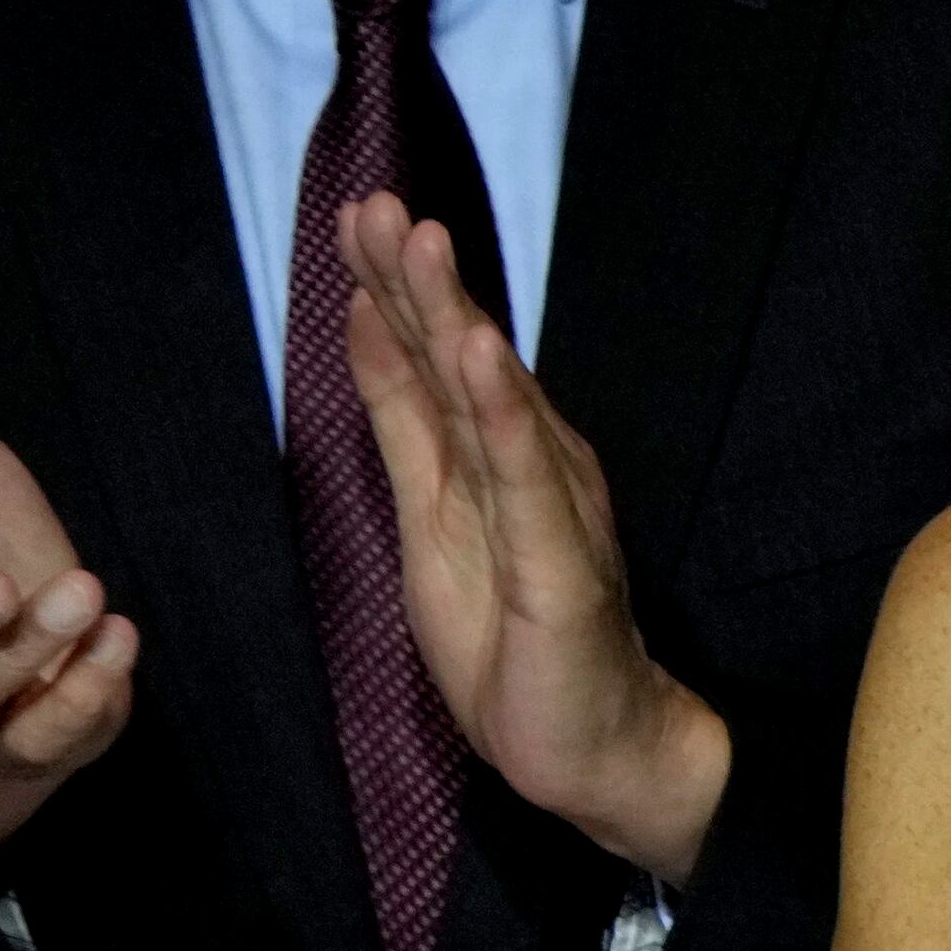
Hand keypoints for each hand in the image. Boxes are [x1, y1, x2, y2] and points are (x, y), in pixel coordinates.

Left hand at [341, 193, 727, 882]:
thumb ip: (409, 427)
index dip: (390, 289)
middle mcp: (530, 464)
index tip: (353, 217)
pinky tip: (477, 351)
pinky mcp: (559, 560)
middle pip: (460, 358)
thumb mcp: (431, 523)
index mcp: (492, 457)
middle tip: (377, 203)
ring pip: (492, 396)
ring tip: (422, 244)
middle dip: (415, 277)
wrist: (598, 747)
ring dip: (456, 315)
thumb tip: (371, 330)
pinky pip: (524, 476)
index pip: (430, 360)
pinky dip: (500, 409)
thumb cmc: (518, 647)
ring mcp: (550, 506)